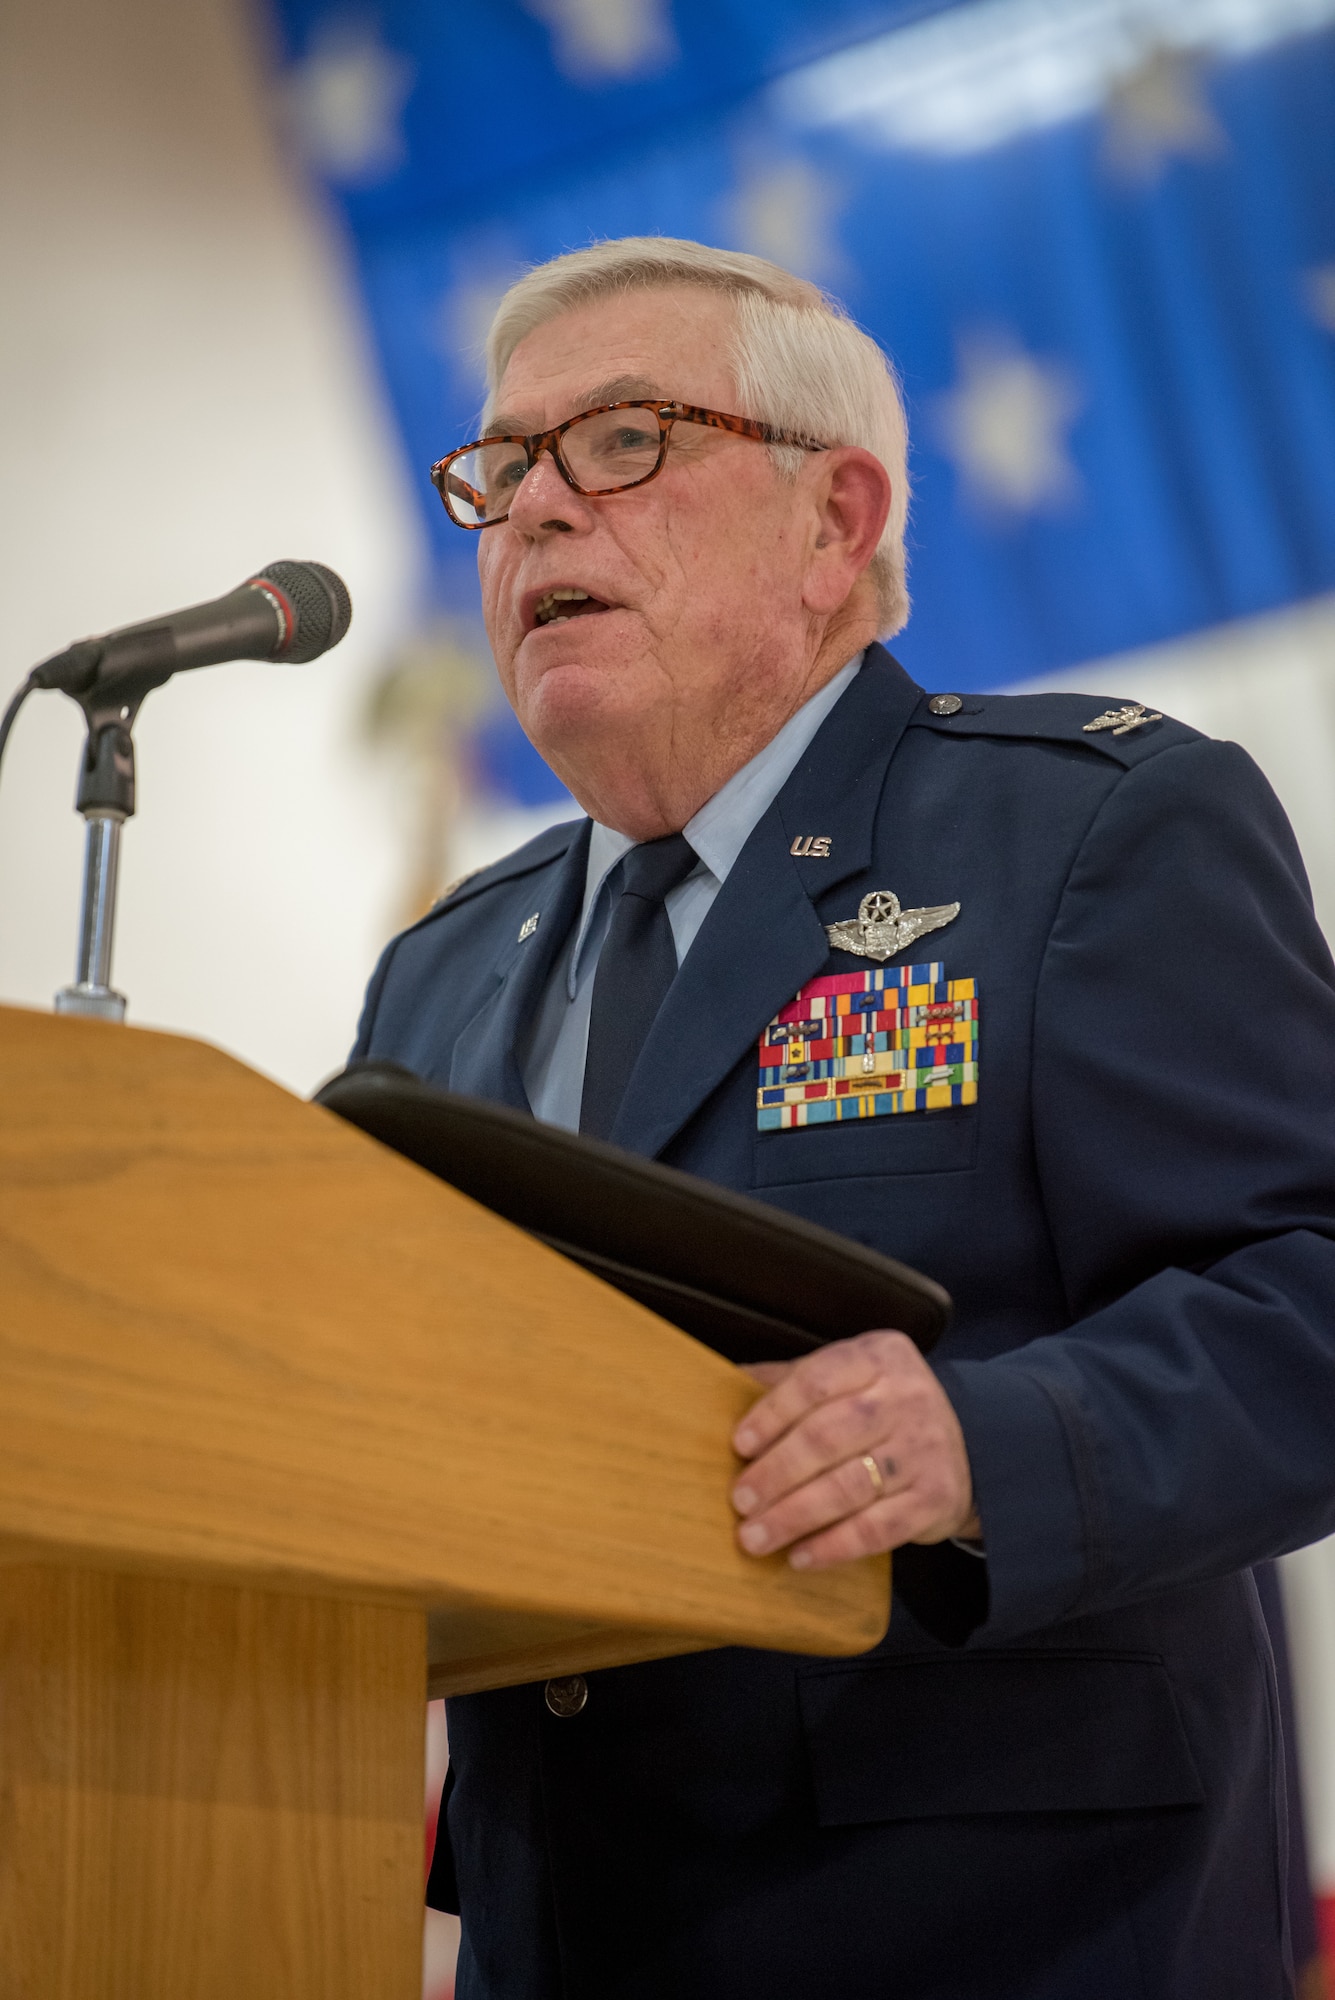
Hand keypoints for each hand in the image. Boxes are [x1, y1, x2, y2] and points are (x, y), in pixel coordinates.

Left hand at [730, 1330, 979, 1570]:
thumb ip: (790, 1379)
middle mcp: (906, 1398)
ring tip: (755, 1536)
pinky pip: (878, 1529)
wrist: (971, 1444)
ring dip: (795, 1515)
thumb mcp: (848, 1376)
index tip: (739, 1445)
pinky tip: (800, 1556)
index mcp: (878, 1356)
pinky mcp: (936, 1499)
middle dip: (777, 1472)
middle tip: (740, 1500)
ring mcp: (924, 1450)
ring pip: (850, 1486)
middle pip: (829, 1435)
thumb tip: (720, 1382)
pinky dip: (834, 1546)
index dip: (773, 1413)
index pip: (817, 1379)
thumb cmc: (883, 1409)